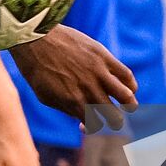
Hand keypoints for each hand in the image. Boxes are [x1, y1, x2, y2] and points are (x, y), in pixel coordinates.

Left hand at [10, 25, 137, 132]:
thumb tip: (81, 117)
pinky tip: (127, 87)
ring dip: (129, 105)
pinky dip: (131, 84)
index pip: (94, 125)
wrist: (34, 38)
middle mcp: (89, 90)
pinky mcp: (103, 56)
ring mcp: (98, 73)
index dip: (91, 127)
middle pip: (115, 116)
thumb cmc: (36, 69)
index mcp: (74, 102)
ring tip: (127, 104)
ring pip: (127, 97)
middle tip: (111, 116)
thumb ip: (66, 108)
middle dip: (114, 120)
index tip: (85, 122)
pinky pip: (126, 74)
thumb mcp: (46, 96)